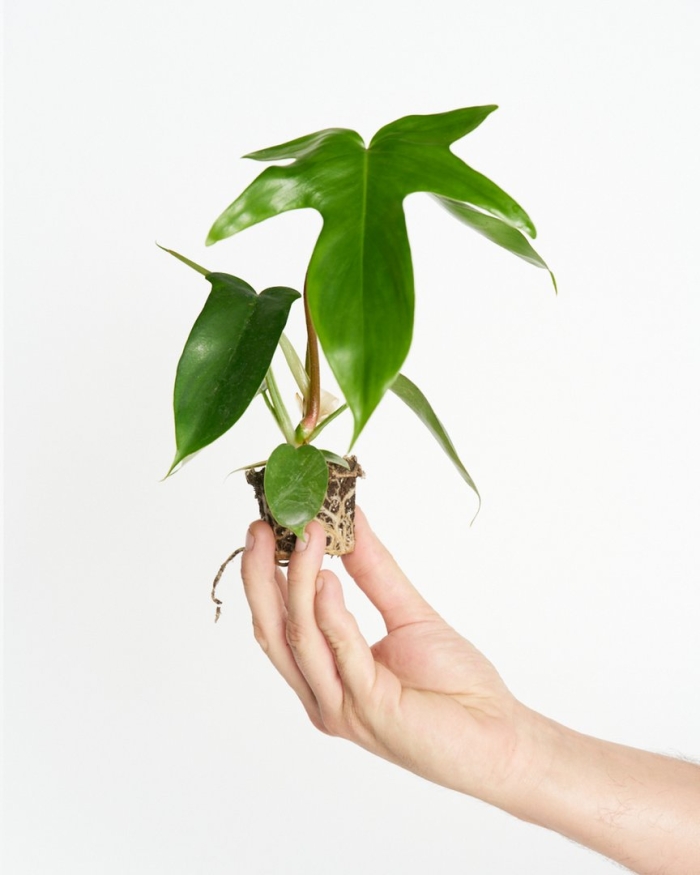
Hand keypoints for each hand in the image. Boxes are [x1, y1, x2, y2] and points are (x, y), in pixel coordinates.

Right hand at [241, 508, 525, 802]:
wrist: (499, 736)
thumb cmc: (455, 685)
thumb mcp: (407, 612)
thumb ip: (374, 569)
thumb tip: (352, 518)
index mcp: (325, 675)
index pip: (278, 621)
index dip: (264, 575)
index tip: (263, 526)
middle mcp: (322, 694)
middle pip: (274, 631)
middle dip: (260, 576)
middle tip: (260, 527)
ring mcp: (341, 706)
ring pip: (302, 638)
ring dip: (298, 582)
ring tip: (307, 535)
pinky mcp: (369, 710)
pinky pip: (343, 652)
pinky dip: (332, 614)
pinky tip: (328, 578)